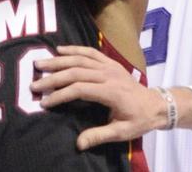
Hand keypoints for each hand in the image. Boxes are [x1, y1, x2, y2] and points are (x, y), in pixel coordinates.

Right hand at [31, 45, 168, 149]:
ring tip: (39, 64)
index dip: (60, 95)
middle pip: (75, 72)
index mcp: (111, 92)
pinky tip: (59, 50)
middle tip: (34, 84)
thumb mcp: (122, 132)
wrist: (157, 104)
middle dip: (52, 78)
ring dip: (58, 61)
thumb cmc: (139, 120)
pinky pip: (90, 52)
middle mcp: (108, 75)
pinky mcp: (110, 61)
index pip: (79, 90)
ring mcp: (109, 66)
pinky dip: (74, 49)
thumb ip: (100, 135)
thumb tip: (79, 144)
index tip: (44, 103)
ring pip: (79, 59)